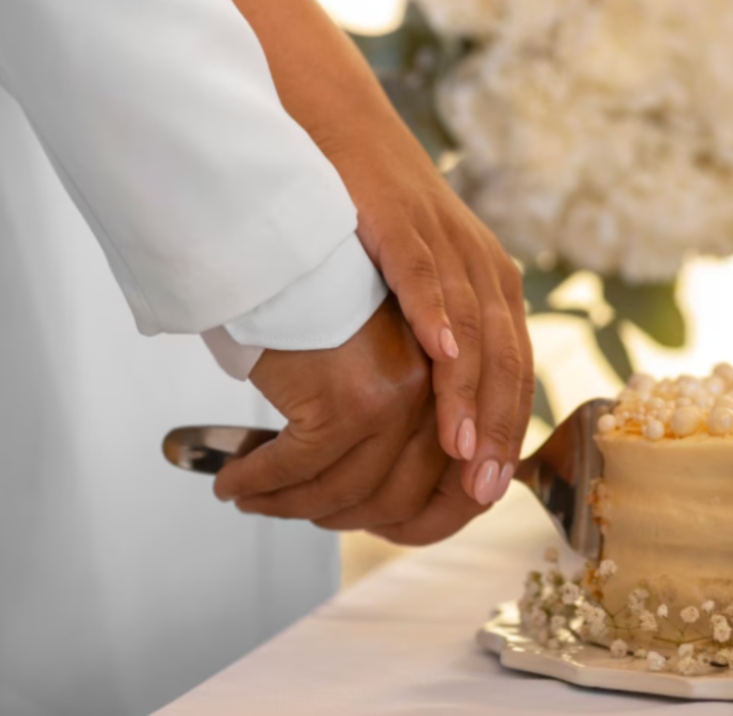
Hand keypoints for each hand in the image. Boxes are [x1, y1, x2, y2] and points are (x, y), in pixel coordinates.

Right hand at [211, 299, 447, 529]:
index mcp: (457, 376)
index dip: (430, 520)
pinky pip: (297, 467)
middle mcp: (437, 390)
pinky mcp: (343, 399)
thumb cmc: (327, 286)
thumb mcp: (386, 344)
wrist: (287, 237)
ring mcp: (395, 397)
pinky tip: (233, 482)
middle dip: (351, 520)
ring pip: (348, 490)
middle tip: (309, 517)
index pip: (460, 476)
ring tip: (257, 502)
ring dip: (293, 507)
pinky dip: (258, 481)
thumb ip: (407, 404)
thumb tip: (393, 492)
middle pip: (406, 495)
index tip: (391, 534)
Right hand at [330, 143, 532, 508]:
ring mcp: (448, 242)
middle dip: (493, 428)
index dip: (506, 430)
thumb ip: (439, 337)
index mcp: (494, 286)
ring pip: (472, 328)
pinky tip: (436, 356)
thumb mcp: (422, 284)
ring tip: (458, 448)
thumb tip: (436, 414)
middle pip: (503, 359)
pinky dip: (434, 316)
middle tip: (479, 488)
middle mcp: (484, 266)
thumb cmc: (374, 222)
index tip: (490, 488)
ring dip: (467, 391)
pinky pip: (426, 274)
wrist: (341, 129)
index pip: (514, 371)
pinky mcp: (404, 219)